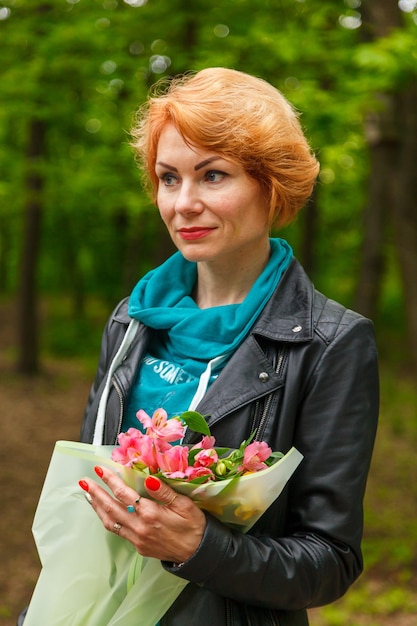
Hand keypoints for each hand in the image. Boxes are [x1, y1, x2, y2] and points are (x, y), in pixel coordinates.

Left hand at [79, 467, 205, 563]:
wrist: (197, 553)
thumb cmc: (193, 525)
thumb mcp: (184, 504)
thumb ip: (165, 492)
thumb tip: (149, 480)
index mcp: (151, 514)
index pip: (124, 494)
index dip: (110, 481)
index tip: (100, 470)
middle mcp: (139, 527)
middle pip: (111, 507)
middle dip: (96, 493)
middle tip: (84, 481)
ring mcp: (136, 538)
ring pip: (110, 522)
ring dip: (97, 507)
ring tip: (88, 494)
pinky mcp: (137, 546)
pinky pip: (116, 531)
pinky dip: (106, 519)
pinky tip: (103, 512)